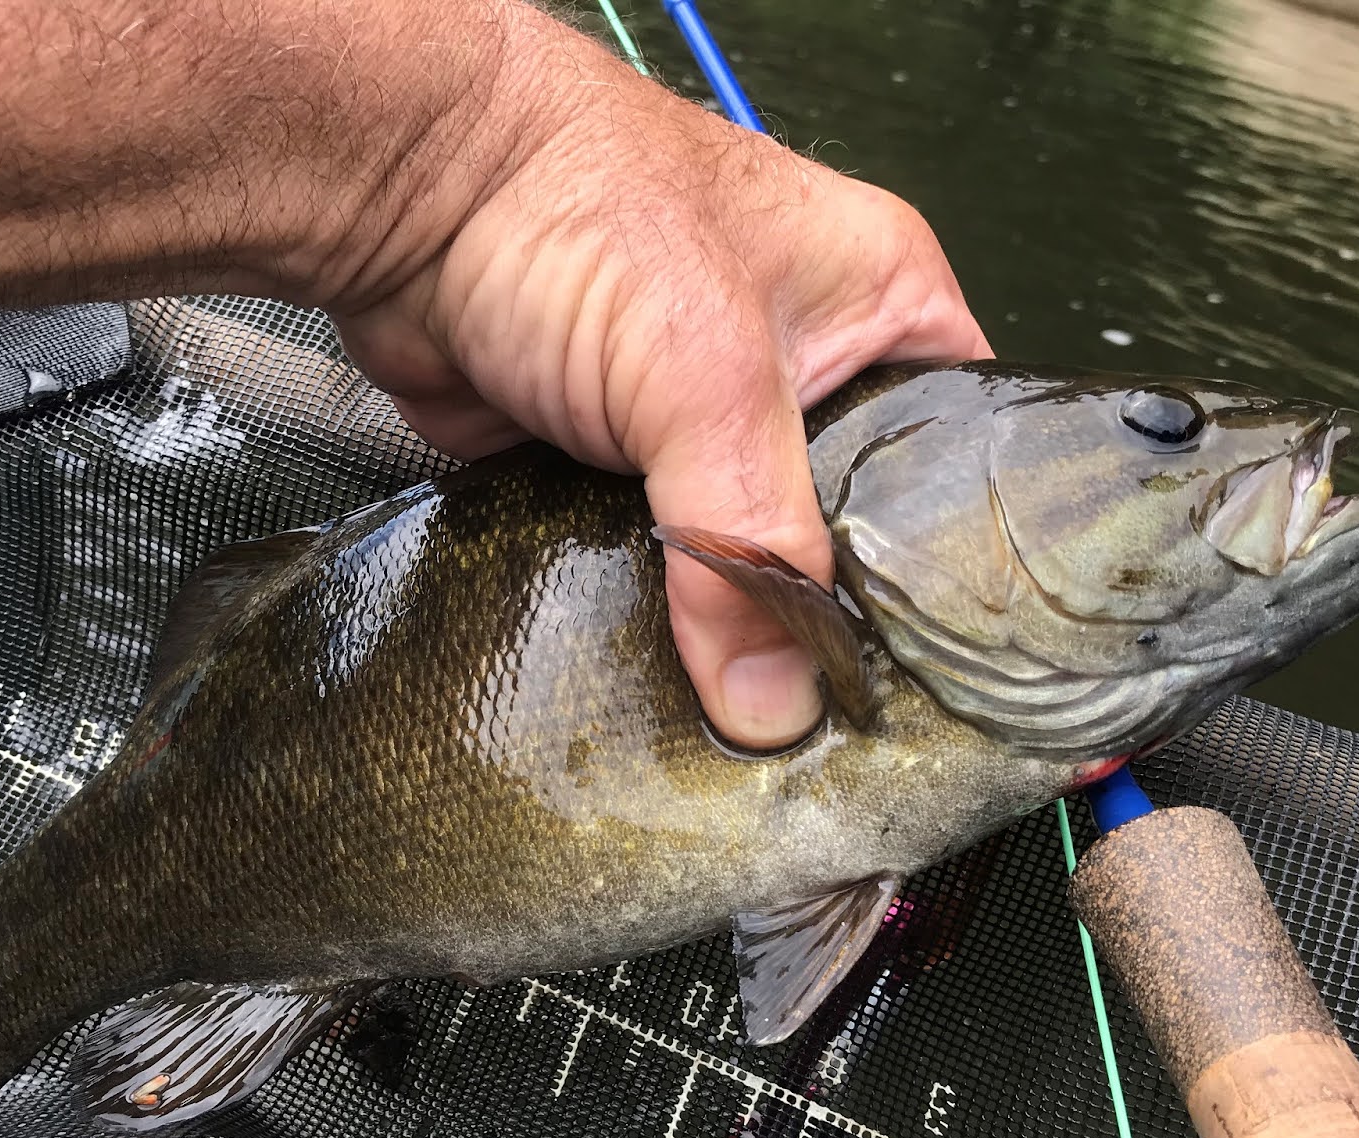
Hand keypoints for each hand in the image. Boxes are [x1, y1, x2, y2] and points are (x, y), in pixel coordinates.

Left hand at [331, 13, 988, 747]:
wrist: (404, 201)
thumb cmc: (572, 205)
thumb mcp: (707, 377)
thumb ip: (750, 541)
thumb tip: (773, 700)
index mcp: (879, 308)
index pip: (954, 462)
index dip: (942, 567)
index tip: (921, 672)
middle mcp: (800, 368)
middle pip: (841, 533)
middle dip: (819, 615)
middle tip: (820, 714)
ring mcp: (697, 425)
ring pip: (739, 561)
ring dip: (722, 628)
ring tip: (738, 715)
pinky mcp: (609, 472)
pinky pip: (650, 572)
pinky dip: (644, 617)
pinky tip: (651, 671)